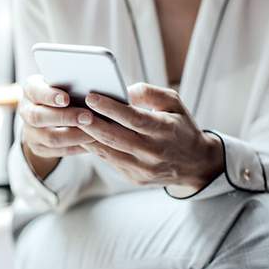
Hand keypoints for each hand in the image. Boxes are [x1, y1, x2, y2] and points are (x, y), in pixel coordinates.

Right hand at [19, 75, 94, 177]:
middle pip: (39, 117)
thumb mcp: (60, 84)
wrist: (46, 115)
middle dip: (66, 118)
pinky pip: (59, 152)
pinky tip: (92, 143)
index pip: (35, 92)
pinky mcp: (39, 149)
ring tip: (95, 133)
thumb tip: (94, 86)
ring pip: (51, 138)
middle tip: (88, 117)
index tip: (66, 99)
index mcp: (30, 90)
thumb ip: (70, 83)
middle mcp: (26, 111)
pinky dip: (78, 147)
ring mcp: (30, 132)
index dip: (50, 96)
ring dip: (75, 136)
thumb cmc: (61, 92)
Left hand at [79, 83, 223, 194]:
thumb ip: (150, 93)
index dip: (111, 108)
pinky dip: (95, 148)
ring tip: (73, 122)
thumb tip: (123, 90)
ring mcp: (143, 168)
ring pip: (108, 152)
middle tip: (74, 110)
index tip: (91, 96)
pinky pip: (110, 161)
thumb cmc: (180, 126)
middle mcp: (154, 152)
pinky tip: (84, 136)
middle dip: (92, 123)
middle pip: (116, 137)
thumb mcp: (174, 104)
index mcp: (165, 130)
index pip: (134, 118)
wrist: (195, 164)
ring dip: (88, 137)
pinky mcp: (134, 178)